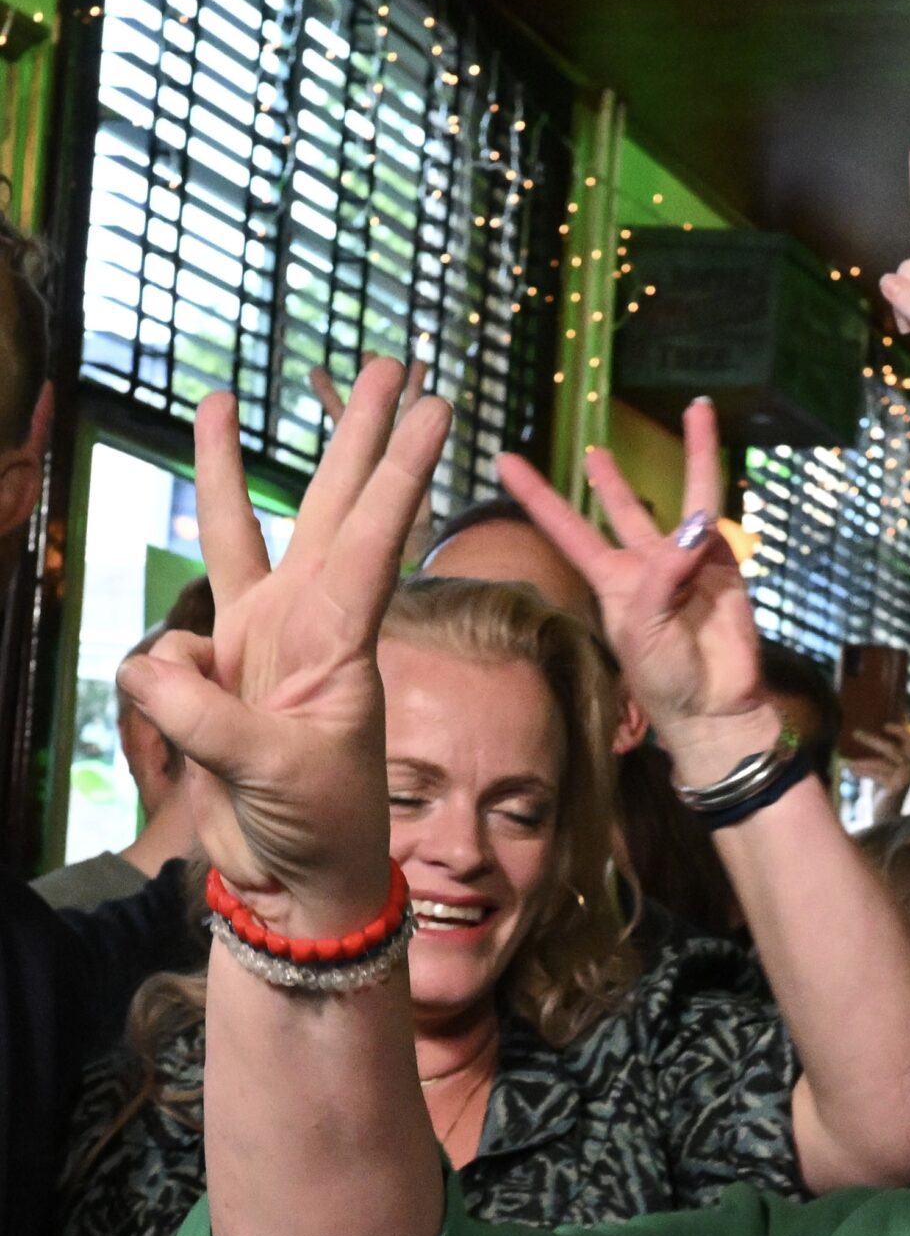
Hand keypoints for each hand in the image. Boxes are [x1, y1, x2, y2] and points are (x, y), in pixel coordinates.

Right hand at [117, 361, 449, 931]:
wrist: (297, 873)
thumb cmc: (318, 824)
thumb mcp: (273, 772)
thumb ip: (205, 716)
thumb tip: (150, 658)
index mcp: (343, 637)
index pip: (377, 536)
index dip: (399, 468)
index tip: (432, 404)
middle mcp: (305, 620)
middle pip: (330, 503)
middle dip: (354, 432)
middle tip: (389, 361)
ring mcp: (256, 638)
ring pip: (240, 533)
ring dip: (228, 468)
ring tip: (224, 394)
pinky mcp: (208, 667)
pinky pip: (158, 650)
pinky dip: (157, 687)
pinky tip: (187, 727)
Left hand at [496, 401, 772, 780]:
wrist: (714, 708)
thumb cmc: (666, 679)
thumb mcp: (644, 630)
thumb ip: (663, 578)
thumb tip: (697, 528)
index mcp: (611, 580)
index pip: (565, 528)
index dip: (536, 494)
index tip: (504, 459)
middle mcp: (646, 565)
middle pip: (624, 509)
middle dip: (610, 479)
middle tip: (593, 448)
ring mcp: (689, 565)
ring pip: (687, 502)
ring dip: (693, 456)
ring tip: (696, 410)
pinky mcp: (726, 571)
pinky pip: (716, 534)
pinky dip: (708, 529)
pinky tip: (701, 530)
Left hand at [842, 724, 909, 808]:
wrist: (886, 816)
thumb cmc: (882, 791)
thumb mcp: (882, 769)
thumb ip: (880, 756)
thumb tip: (862, 735)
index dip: (900, 731)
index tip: (884, 726)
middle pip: (892, 749)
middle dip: (872, 740)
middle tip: (855, 734)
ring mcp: (905, 779)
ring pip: (881, 763)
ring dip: (862, 761)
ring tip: (846, 761)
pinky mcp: (896, 788)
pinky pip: (876, 774)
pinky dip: (862, 771)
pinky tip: (850, 770)